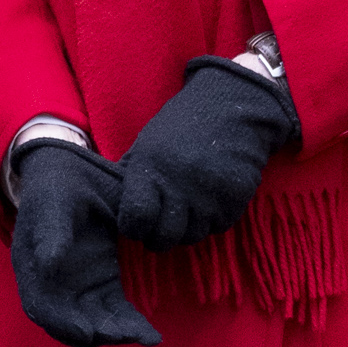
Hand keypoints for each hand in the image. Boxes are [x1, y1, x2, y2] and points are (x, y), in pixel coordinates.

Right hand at [10, 141, 159, 346]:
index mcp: (31, 266)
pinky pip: (115, 312)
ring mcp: (78, 288)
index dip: (63, 324)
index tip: (89, 332)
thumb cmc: (60, 183)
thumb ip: (51, 232)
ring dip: (117, 334)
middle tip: (129, 335)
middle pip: (70, 324)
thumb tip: (48, 265)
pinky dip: (130, 325)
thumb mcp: (55, 200)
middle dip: (99, 334)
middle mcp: (51, 285)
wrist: (74, 171)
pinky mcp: (102, 285)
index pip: (42, 307)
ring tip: (147, 336)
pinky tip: (152, 335)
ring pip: (94, 324)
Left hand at [116, 58, 299, 252]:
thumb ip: (130, 177)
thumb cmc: (182, 127)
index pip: (136, 220)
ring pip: (192, 236)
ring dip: (188, 227)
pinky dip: (214, 218)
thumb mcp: (147, 145)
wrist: (231, 107)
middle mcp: (179, 185)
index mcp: (150, 169)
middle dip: (159, 237)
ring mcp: (209, 194)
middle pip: (164, 239)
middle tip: (162, 222)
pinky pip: (219, 226)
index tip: (137, 221)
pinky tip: (210, 196)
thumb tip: (112, 207)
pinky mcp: (235, 198)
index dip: (133, 227)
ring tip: (188, 203)